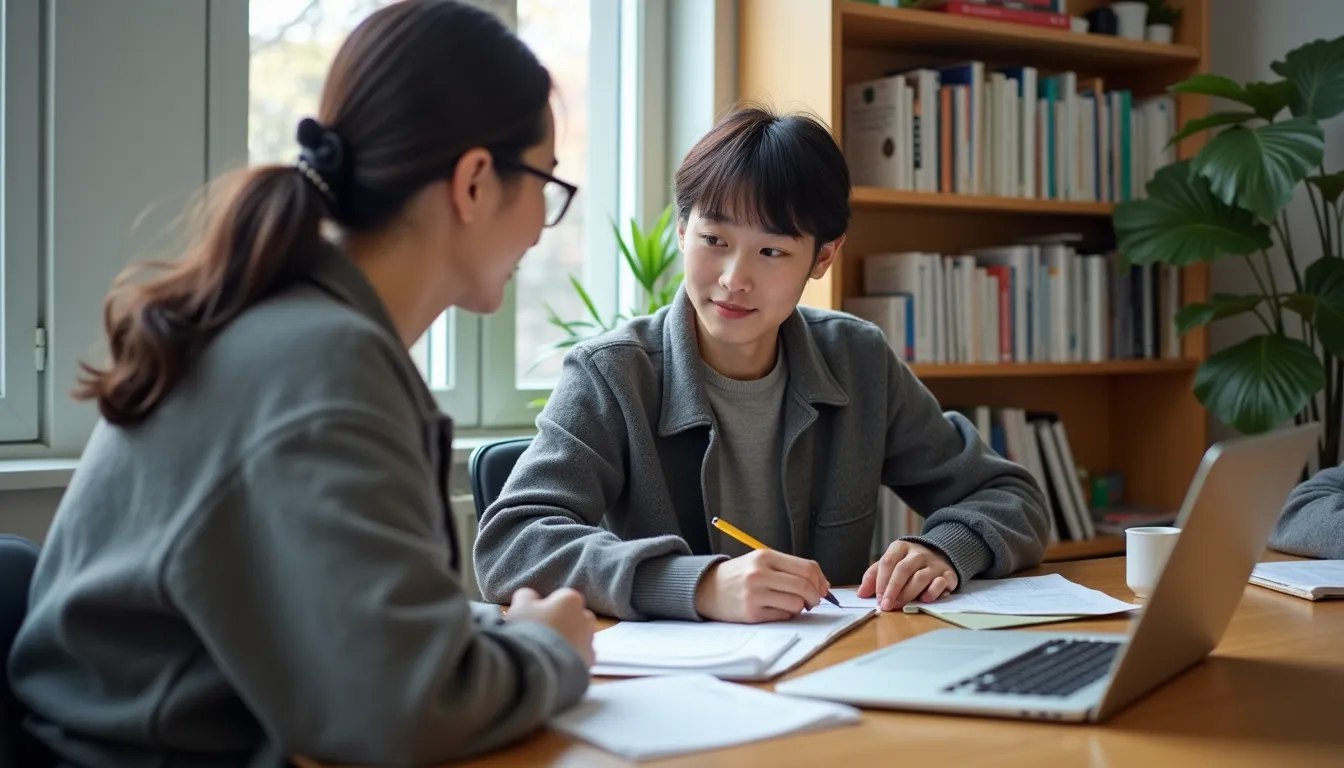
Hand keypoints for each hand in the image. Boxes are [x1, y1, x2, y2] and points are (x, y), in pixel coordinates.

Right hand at [506, 587, 596, 666]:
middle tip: (541, 635)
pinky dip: (570, 658)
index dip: (545, 608)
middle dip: (561, 623)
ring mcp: (589, 641)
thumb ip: (526, 596)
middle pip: (573, 617)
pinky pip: (579, 656)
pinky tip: (555, 663)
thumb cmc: (530, 632)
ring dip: (567, 641)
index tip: (533, 620)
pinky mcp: (590, 662)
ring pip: (578, 637)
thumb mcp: (520, 608)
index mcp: (570, 599)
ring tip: (547, 652)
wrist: (541, 669)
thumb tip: (531, 597)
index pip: (559, 598)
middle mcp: (586, 617)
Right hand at [694, 549, 829, 622]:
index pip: (806, 568)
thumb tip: (823, 585)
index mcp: (765, 556)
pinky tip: (776, 610)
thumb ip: (790, 569)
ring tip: (791, 604)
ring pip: (796, 604)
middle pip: (804, 586)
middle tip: (814, 601)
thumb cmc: (740, 575)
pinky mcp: (751, 613)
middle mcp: (759, 573)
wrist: (706, 589)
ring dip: (800, 607)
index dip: (820, 580)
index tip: (823, 588)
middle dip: (816, 597)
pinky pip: (783, 616)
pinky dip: (786, 615)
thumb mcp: (761, 562)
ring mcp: (755, 594)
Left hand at [858, 541, 958, 610]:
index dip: (881, 581)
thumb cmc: (909, 564)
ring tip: (899, 606)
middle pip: (903, 570)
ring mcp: (934, 563)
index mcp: (901, 547)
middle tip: (886, 606)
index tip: (877, 598)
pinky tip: (924, 600)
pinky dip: (932, 592)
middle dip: (893, 589)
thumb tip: (861, 593)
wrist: (941, 555)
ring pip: (920, 577)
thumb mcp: (891, 564)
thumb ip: (874, 576)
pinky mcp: (948, 574)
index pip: (888, 562)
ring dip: (908, 594)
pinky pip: (940, 582)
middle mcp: (918, 553)